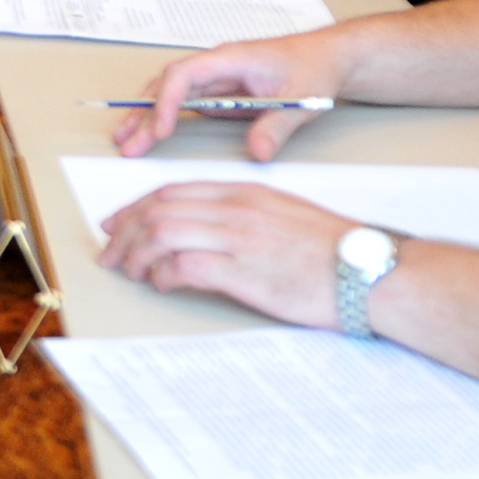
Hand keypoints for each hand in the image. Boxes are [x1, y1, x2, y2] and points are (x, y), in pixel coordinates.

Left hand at [95, 179, 361, 326]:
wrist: (368, 272)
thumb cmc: (332, 252)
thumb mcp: (283, 217)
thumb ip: (243, 218)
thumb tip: (208, 233)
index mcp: (245, 193)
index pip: (173, 192)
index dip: (136, 207)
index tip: (116, 224)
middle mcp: (236, 209)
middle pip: (158, 210)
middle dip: (124, 232)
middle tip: (110, 253)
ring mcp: (238, 239)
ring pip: (163, 233)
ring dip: (136, 254)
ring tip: (130, 272)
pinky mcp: (243, 272)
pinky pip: (184, 267)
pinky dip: (162, 276)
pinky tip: (160, 286)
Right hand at [115, 29, 351, 158]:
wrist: (329, 58)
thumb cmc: (315, 68)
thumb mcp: (302, 99)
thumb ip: (278, 126)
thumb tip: (256, 154)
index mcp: (230, 58)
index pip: (184, 75)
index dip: (167, 102)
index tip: (162, 132)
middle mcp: (216, 65)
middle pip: (167, 84)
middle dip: (144, 115)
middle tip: (127, 145)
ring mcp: (215, 78)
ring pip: (169, 93)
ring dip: (146, 116)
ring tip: (125, 142)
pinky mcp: (218, 92)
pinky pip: (182, 102)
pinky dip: (162, 118)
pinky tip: (149, 134)